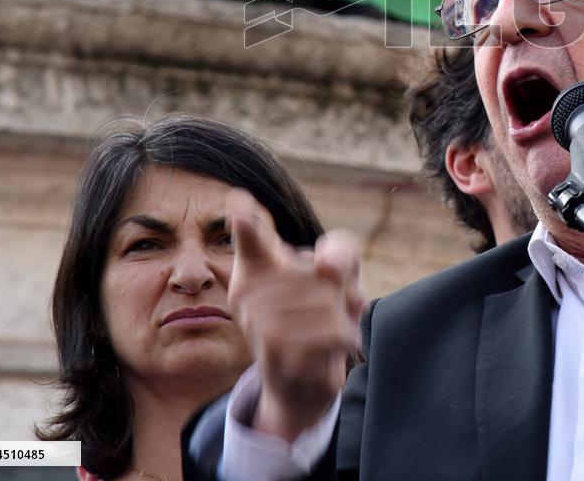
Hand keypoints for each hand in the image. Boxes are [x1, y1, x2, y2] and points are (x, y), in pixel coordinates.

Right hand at [226, 189, 365, 441]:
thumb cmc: (319, 315)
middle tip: (333, 305)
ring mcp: (259, 328)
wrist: (302, 382)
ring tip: (333, 328)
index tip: (237, 201)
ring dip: (345, 316)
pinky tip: (336, 346)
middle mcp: (251, 294)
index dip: (248, 221)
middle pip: (322, 270)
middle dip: (343, 288)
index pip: (252, 237)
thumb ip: (341, 252)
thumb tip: (324, 264)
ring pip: (329, 303)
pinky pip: (331, 335)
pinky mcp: (277, 360)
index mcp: (259, 265)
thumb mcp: (341, 274)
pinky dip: (345, 338)